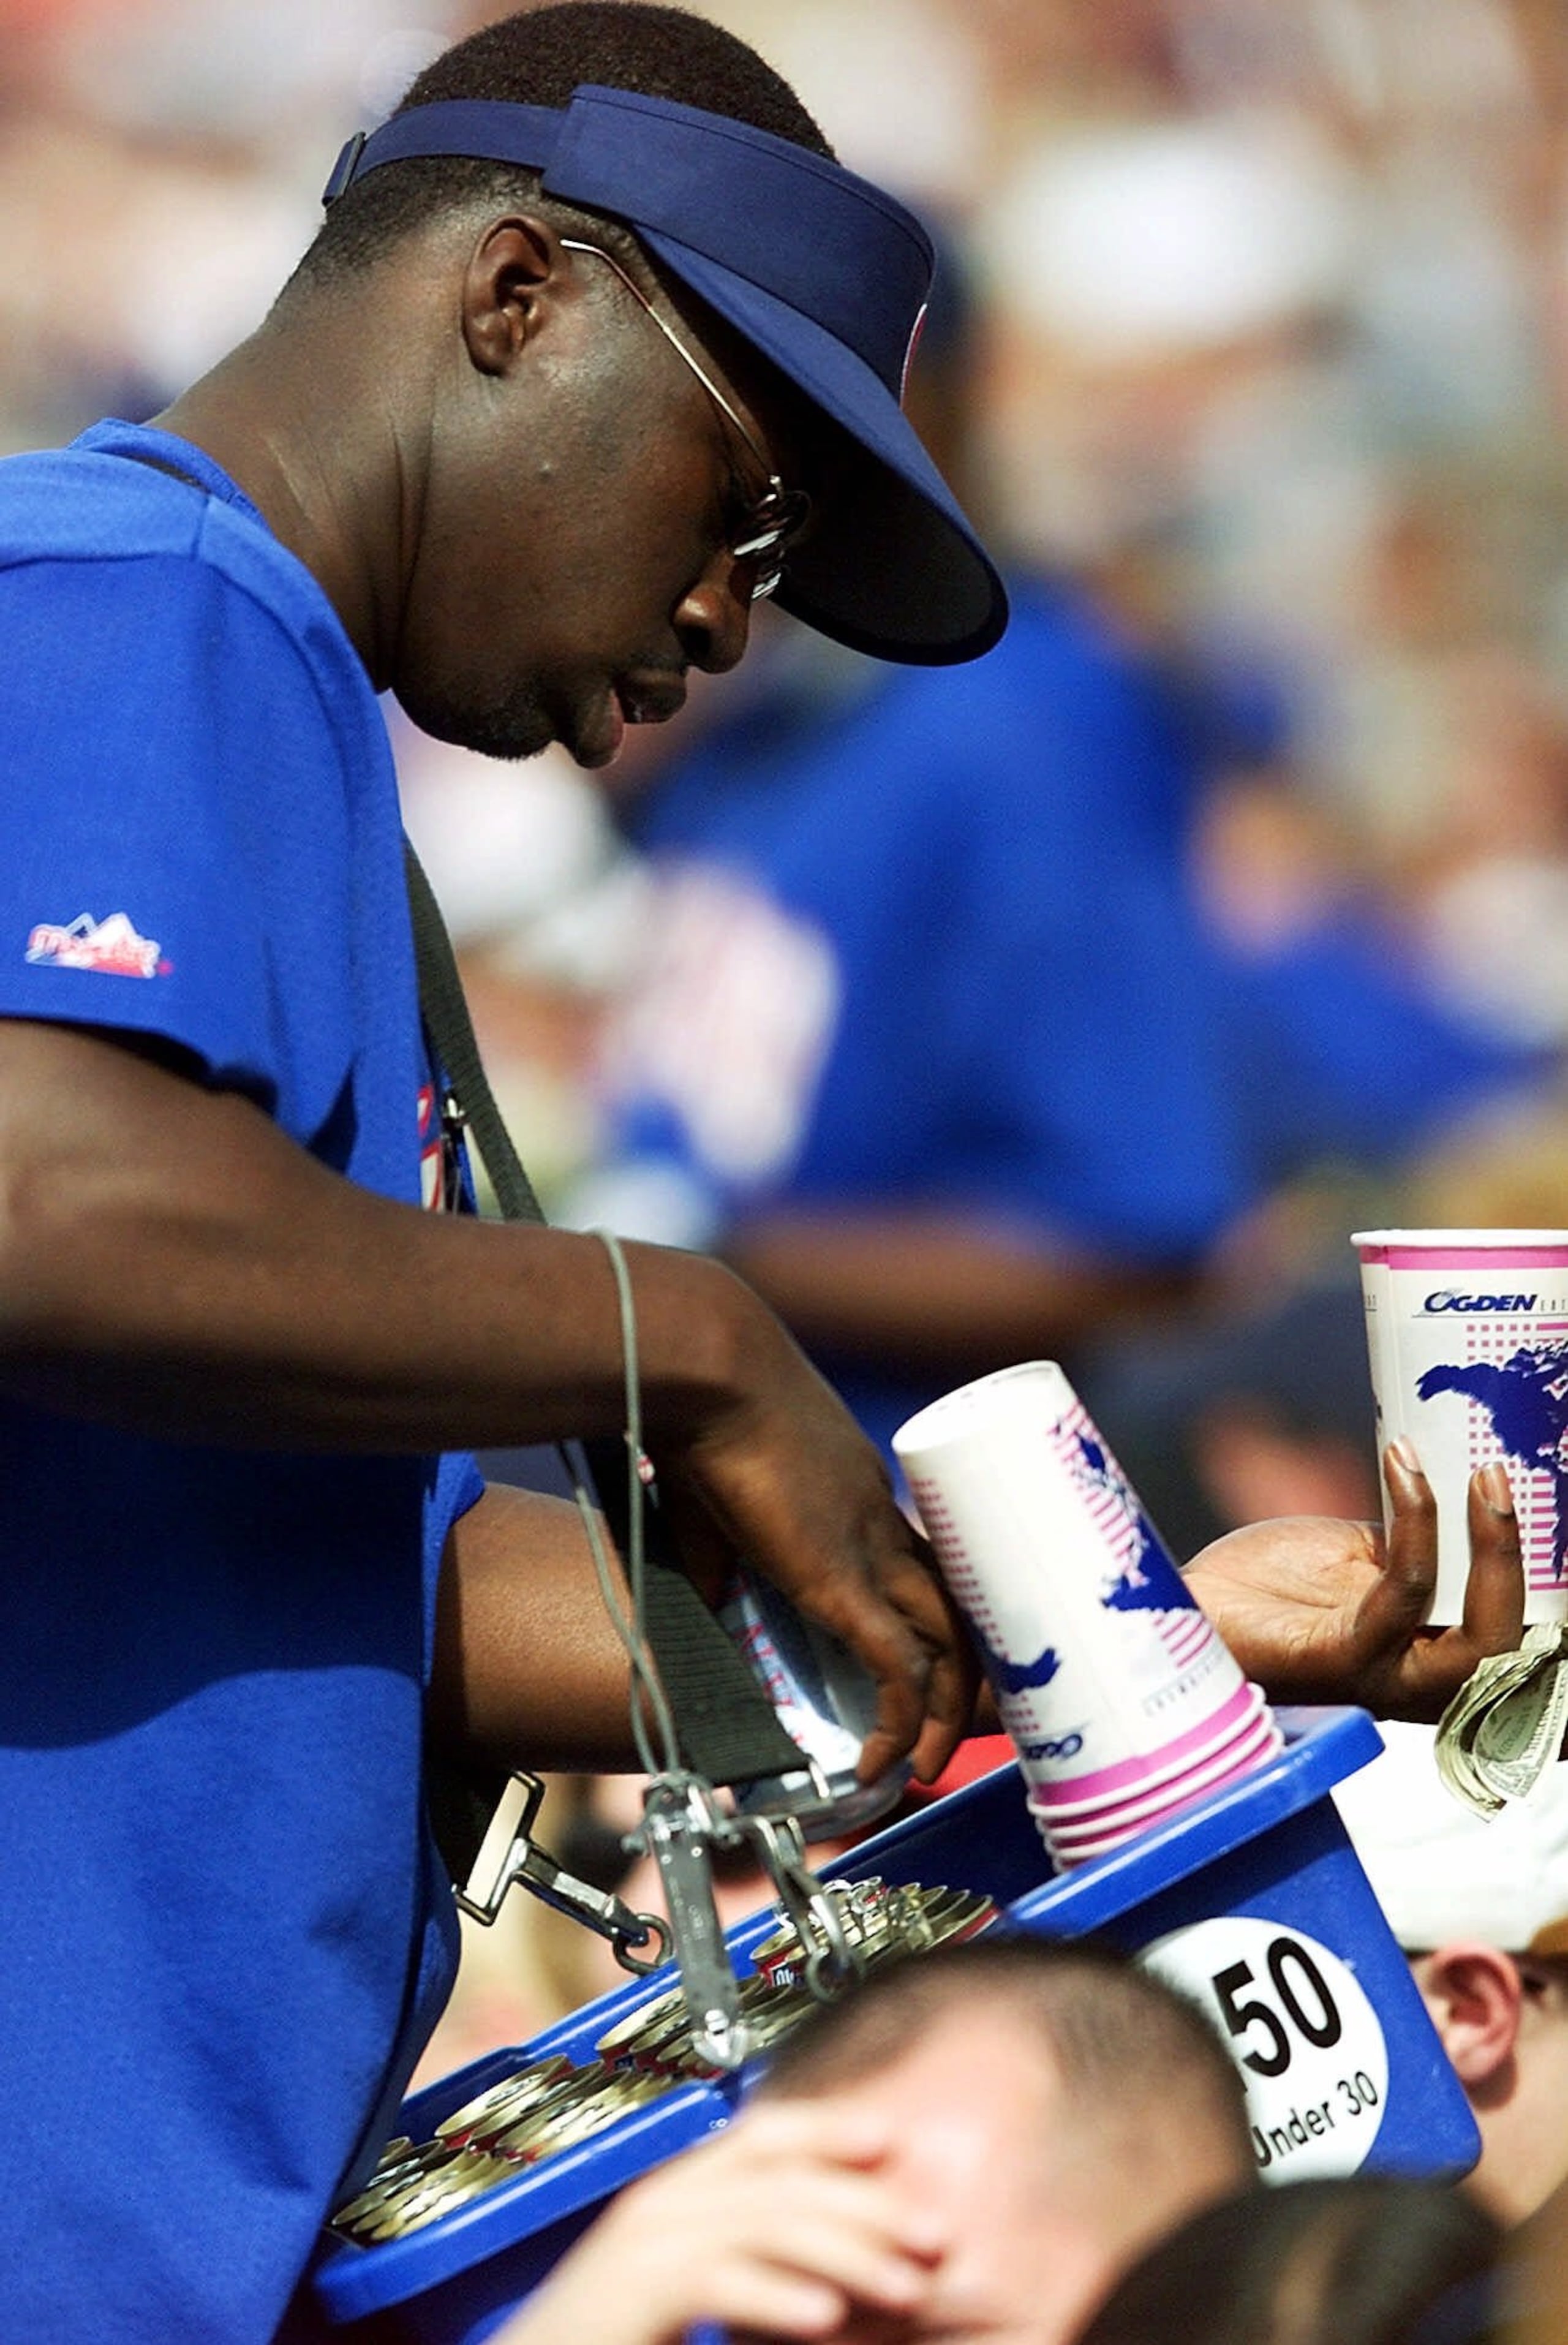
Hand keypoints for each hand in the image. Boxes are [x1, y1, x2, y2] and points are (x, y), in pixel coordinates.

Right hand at [490, 2099, 945, 2344]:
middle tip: (935, 2236)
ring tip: (907, 2288)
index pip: (763, 2135)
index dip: (829, 2129)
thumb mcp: (694, 2285)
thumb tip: (834, 2274)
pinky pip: (717, 2281)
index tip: (893, 2140)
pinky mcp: (632, 2292)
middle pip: (780, 2177)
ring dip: (847, 2255)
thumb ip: (749, 2263)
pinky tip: (825, 2321)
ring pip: (765, 2223)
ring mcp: (643, 2242)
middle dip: (867, 2203)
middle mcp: (662, 2200)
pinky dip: (777, 2297)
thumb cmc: (618, 2331)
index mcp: (677, 2189)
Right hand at [641, 1257, 977, 1784]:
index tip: (915, 1670)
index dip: (926, 1622)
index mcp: (857, 1496)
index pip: (918, 1566)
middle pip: (955, 1606)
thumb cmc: (701, 1411)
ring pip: (947, 1640)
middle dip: (960, 1677)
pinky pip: (896, 1665)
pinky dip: (898, 1721)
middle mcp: (881, 1521)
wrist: (712, 1368)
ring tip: (920, 1765)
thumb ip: (717, 1556)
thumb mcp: (714, 1497)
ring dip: (944, 1712)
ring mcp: (869, 1548)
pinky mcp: (842, 1577)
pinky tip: (880, 1762)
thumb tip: (709, 1601)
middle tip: (940, 1736)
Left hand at [1182, 1441, 1523, 1719]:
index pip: (1518, 1649)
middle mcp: (1421, 1684)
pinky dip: (1416, 1523)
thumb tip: (1466, 1494)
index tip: (1543, 1505)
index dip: (1546, 1611)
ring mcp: (1385, 1679)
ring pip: (1481, 1638)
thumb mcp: (1366, 1559)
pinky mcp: (1340, 1660)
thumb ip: (1420, 1548)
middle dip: (1522, 1563)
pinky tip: (1403, 1468)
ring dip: (1491, 1547)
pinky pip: (1404, 1594)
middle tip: (1503, 1478)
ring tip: (1482, 1474)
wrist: (1192, 1602)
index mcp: (1435, 1660)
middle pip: (1515, 1649)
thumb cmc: (1275, 1583)